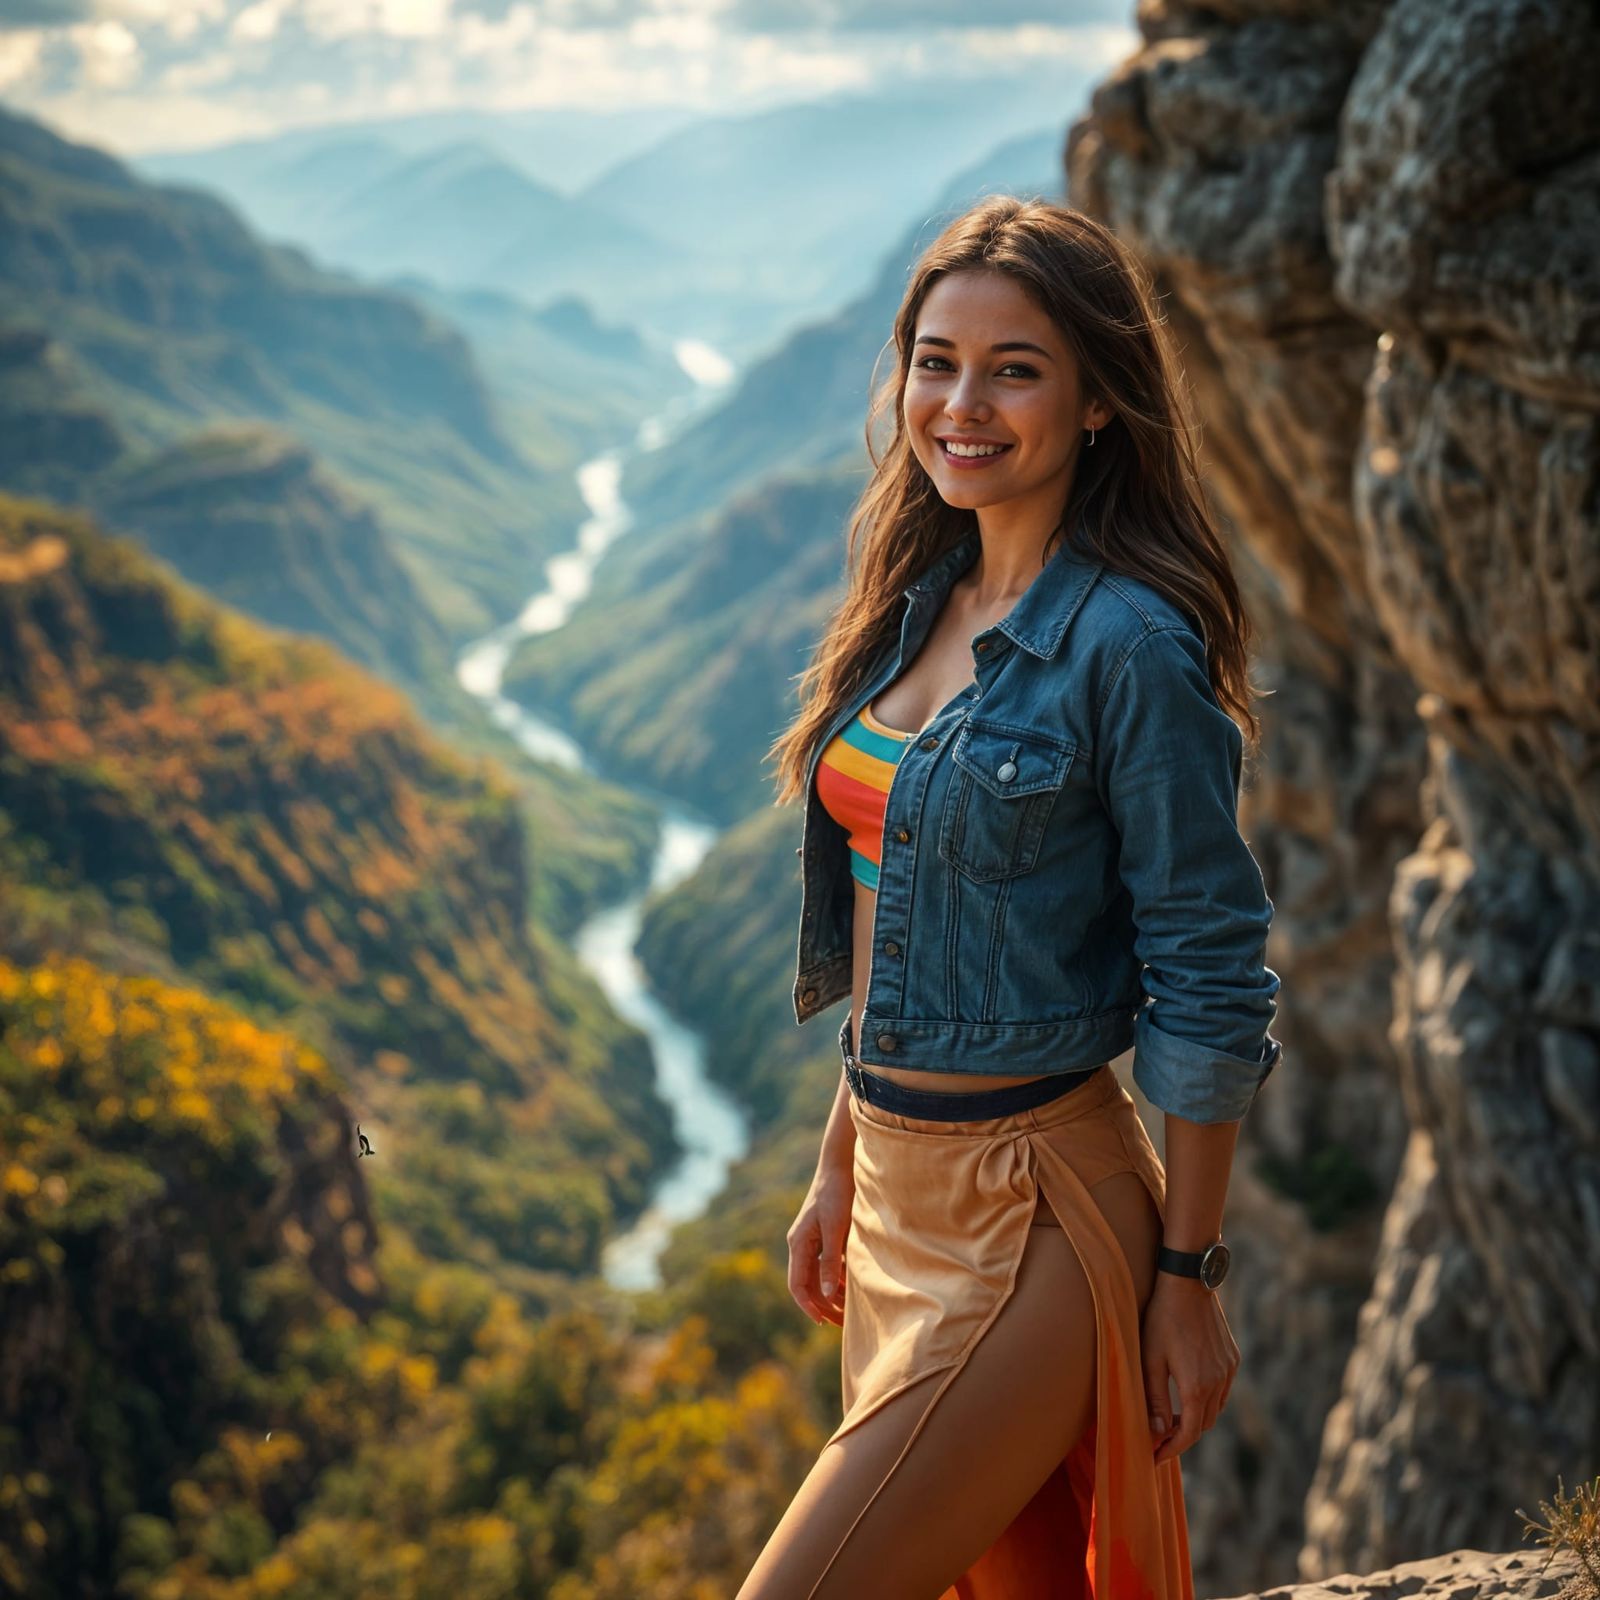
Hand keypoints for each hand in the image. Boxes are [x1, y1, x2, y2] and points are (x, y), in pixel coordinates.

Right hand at [786, 1167, 853, 1326]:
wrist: (840, 1165)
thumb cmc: (837, 1194)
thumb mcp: (836, 1229)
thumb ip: (830, 1260)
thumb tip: (827, 1292)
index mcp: (798, 1244)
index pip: (797, 1285)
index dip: (808, 1306)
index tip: (821, 1322)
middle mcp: (801, 1244)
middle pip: (807, 1284)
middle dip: (823, 1305)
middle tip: (841, 1324)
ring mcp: (812, 1240)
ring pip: (817, 1276)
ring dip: (831, 1294)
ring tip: (850, 1310)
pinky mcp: (824, 1236)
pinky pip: (826, 1265)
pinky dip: (838, 1278)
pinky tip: (853, 1287)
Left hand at [1140, 1273, 1238, 1464]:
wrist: (1188, 1283)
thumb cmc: (1162, 1319)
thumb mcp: (1150, 1359)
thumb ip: (1155, 1399)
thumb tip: (1159, 1433)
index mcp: (1197, 1386)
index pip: (1189, 1434)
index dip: (1172, 1450)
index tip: (1155, 1457)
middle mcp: (1219, 1382)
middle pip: (1204, 1424)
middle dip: (1183, 1437)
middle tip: (1160, 1441)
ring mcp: (1229, 1369)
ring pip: (1216, 1409)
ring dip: (1197, 1419)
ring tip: (1173, 1421)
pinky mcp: (1232, 1358)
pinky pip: (1223, 1389)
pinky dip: (1208, 1400)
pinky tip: (1191, 1395)